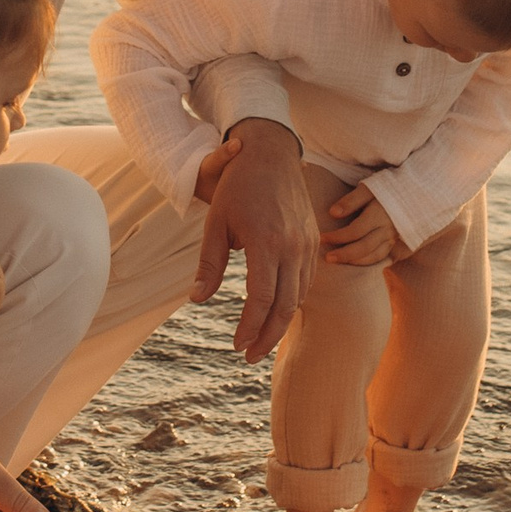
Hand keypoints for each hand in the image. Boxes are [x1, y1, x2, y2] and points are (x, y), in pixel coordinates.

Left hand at [190, 117, 317, 361]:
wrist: (270, 155)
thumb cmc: (237, 188)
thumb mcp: (215, 224)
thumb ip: (209, 265)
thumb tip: (197, 300)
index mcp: (266, 242)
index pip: (261, 299)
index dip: (249, 327)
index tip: (236, 345)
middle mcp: (292, 246)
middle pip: (285, 306)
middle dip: (268, 337)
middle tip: (250, 357)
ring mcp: (307, 244)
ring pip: (299, 296)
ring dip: (281, 323)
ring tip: (261, 339)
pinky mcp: (313, 241)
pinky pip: (307, 280)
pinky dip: (293, 301)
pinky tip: (277, 311)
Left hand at [323, 182, 400, 266]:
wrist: (417, 191)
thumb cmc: (390, 187)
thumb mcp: (369, 187)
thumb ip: (351, 200)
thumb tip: (332, 213)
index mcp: (379, 214)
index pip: (355, 231)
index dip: (337, 236)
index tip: (322, 237)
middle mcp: (387, 229)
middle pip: (364, 247)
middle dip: (344, 254)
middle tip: (327, 258)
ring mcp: (394, 237)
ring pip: (374, 255)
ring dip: (355, 261)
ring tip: (338, 261)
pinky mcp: (397, 242)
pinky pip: (382, 256)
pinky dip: (368, 261)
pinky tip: (357, 262)